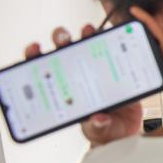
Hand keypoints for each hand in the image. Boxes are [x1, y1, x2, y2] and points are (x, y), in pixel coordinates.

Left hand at [24, 25, 143, 146]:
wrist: (127, 128)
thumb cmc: (105, 130)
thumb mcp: (98, 131)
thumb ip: (98, 127)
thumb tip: (98, 119)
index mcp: (65, 91)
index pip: (44, 70)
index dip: (35, 58)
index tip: (34, 49)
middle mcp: (77, 76)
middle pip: (63, 51)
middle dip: (60, 40)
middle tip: (64, 39)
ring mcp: (95, 69)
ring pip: (85, 45)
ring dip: (84, 35)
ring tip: (88, 31)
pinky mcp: (114, 67)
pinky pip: (110, 50)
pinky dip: (109, 40)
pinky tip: (110, 36)